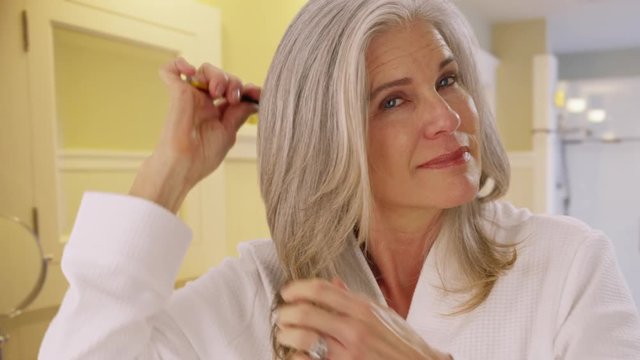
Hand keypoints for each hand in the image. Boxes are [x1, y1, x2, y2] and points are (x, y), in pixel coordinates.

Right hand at [130, 57, 259, 211]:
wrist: (183, 165)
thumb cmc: (203, 156)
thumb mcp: (228, 132)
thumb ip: (238, 114)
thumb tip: (253, 101)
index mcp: (217, 112)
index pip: (234, 91)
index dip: (247, 89)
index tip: (258, 93)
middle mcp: (204, 102)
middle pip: (223, 77)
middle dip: (233, 82)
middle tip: (232, 97)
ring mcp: (190, 96)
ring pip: (205, 70)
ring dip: (217, 74)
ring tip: (217, 90)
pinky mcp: (176, 93)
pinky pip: (171, 70)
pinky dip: (179, 64)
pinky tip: (190, 71)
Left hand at [276, 278, 451, 359]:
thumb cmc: (403, 344)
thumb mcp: (383, 315)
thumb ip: (355, 300)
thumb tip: (334, 283)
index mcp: (363, 309)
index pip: (320, 289)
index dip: (296, 288)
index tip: (287, 292)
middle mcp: (355, 329)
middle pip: (306, 312)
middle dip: (286, 313)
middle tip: (282, 316)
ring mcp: (348, 354)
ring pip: (303, 339)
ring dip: (286, 336)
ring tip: (285, 336)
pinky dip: (297, 357)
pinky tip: (297, 355)